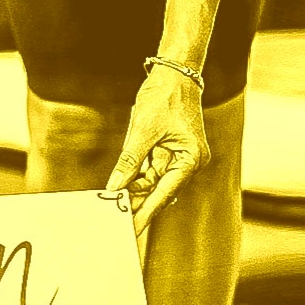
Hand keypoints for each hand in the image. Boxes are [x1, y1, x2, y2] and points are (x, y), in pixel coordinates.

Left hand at [106, 68, 210, 234]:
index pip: (164, 193)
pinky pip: (149, 169)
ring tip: (114, 203)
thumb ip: (129, 161)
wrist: (173, 75)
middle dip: (137, 202)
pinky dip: (135, 176)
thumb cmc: (163, 99)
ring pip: (151, 181)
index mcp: (190, 160)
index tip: (132, 229)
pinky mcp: (168, 151)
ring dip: (133, 189)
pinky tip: (121, 185)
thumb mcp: (142, 131)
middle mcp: (188, 162)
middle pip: (158, 190)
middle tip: (115, 219)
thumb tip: (115, 186)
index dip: (146, 212)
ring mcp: (178, 157)